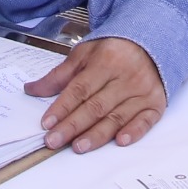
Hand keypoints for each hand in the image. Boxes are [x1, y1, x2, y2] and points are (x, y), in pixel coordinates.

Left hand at [29, 36, 165, 152]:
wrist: (151, 42)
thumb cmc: (113, 51)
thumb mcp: (84, 54)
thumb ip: (59, 75)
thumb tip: (32, 90)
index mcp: (106, 62)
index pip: (80, 89)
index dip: (63, 107)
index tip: (47, 123)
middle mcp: (125, 77)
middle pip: (96, 106)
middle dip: (73, 126)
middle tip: (54, 142)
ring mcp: (142, 92)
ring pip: (117, 117)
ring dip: (97, 134)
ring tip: (78, 147)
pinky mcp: (155, 104)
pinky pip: (145, 120)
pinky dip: (134, 131)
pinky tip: (120, 141)